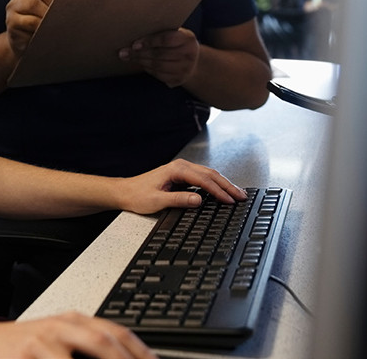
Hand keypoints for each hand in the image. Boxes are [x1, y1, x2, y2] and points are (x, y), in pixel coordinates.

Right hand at [0, 311, 156, 358]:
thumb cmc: (22, 348)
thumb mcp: (57, 340)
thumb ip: (86, 348)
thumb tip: (121, 355)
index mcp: (73, 321)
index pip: (115, 332)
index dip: (138, 349)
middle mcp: (61, 327)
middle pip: (102, 342)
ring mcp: (41, 343)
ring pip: (73, 358)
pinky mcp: (24, 356)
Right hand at [5, 0, 53, 55]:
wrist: (25, 43)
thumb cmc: (37, 23)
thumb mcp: (44, 8)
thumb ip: (52, 0)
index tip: (57, 4)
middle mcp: (14, 3)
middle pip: (33, 3)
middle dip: (49, 11)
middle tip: (57, 19)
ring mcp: (11, 17)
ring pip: (32, 18)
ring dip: (45, 22)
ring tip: (51, 27)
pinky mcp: (13, 31)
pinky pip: (29, 29)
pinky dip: (40, 32)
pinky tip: (43, 34)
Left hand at [118, 28, 198, 87]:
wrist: (194, 62)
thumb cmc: (178, 43)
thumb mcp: (176, 33)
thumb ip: (161, 32)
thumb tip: (135, 31)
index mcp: (188, 39)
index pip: (167, 39)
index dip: (149, 41)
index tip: (134, 44)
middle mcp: (189, 55)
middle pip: (160, 55)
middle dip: (139, 54)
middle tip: (124, 52)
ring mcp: (185, 69)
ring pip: (158, 66)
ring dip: (141, 61)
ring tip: (128, 57)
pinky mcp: (179, 80)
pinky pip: (159, 75)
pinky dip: (148, 69)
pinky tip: (140, 63)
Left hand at [119, 159, 247, 215]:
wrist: (125, 191)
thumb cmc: (138, 196)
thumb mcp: (158, 201)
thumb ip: (179, 200)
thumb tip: (199, 200)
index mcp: (176, 169)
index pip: (204, 180)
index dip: (219, 191)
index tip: (230, 201)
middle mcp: (180, 166)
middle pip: (210, 174)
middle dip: (227, 185)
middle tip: (242, 196)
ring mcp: (181, 170)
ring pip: (208, 174)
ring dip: (223, 184)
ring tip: (237, 193)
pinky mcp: (181, 175)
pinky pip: (202, 178)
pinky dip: (214, 184)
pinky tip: (221, 191)